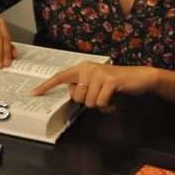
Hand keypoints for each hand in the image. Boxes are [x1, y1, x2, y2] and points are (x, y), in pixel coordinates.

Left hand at [30, 62, 158, 108]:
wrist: (140, 77)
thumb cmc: (116, 83)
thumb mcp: (97, 83)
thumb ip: (83, 87)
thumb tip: (72, 96)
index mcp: (82, 68)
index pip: (60, 77)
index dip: (46, 86)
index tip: (33, 93)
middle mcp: (87, 68)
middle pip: (76, 97)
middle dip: (89, 101)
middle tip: (101, 96)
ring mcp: (98, 73)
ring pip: (89, 102)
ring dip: (100, 104)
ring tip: (109, 96)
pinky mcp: (110, 80)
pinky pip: (100, 103)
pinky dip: (108, 106)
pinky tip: (115, 99)